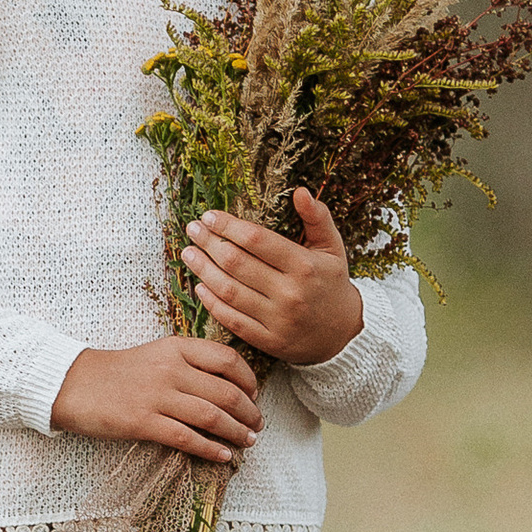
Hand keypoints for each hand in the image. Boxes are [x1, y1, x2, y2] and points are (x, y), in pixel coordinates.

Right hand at [50, 332, 262, 462]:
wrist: (72, 384)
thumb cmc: (116, 372)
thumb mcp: (155, 354)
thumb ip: (187, 362)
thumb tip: (225, 384)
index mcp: (175, 348)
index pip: (227, 359)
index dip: (248, 380)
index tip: (254, 394)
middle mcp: (170, 369)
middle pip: (226, 392)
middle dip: (249, 412)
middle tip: (257, 426)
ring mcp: (156, 396)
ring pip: (211, 416)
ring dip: (236, 432)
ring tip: (248, 442)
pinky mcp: (142, 422)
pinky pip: (186, 438)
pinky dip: (210, 449)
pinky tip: (222, 455)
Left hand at [180, 191, 363, 367]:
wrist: (343, 334)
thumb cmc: (331, 283)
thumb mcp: (332, 248)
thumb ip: (317, 218)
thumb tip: (300, 191)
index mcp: (305, 266)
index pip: (257, 240)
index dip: (229, 226)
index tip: (209, 216)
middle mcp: (290, 293)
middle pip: (237, 263)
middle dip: (209, 243)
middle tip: (192, 229)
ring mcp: (278, 320)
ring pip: (229, 291)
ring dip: (203, 270)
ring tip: (188, 253)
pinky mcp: (268, 341)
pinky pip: (232, 320)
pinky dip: (211, 303)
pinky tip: (199, 286)